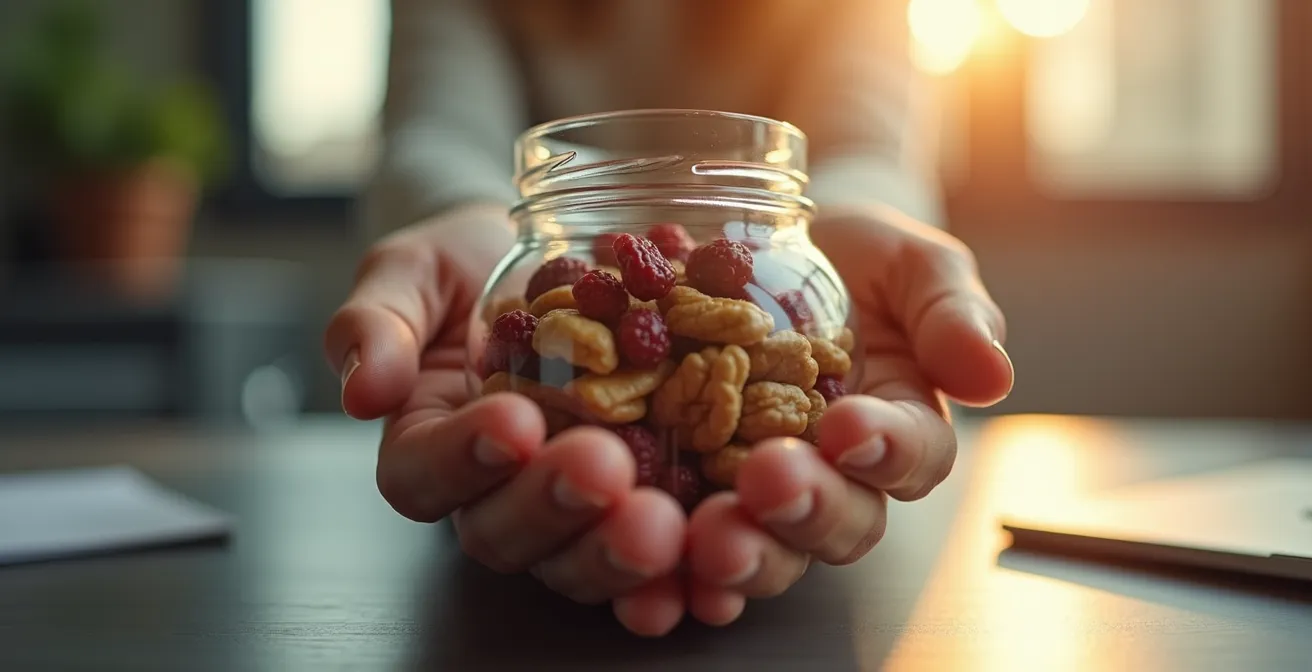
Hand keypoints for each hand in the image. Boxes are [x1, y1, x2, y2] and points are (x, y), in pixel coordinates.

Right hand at [324, 205, 687, 635]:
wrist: (544, 256)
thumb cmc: (463, 268)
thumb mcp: (410, 272)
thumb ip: (376, 322)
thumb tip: (363, 390)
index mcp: (428, 445)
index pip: (423, 476)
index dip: (462, 460)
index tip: (511, 421)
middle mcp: (495, 493)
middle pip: (505, 534)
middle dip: (554, 508)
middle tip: (602, 468)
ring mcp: (569, 507)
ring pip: (579, 558)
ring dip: (619, 550)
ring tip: (664, 520)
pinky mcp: (641, 500)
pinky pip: (657, 552)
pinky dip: (685, 568)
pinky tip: (716, 559)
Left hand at [684, 205, 1013, 625]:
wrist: (772, 251)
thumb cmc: (859, 260)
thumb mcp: (913, 265)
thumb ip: (951, 313)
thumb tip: (991, 377)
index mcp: (901, 429)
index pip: (913, 456)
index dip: (888, 450)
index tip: (850, 428)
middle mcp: (836, 476)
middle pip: (840, 522)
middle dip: (808, 510)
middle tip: (771, 484)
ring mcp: (761, 489)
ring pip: (767, 546)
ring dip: (741, 552)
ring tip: (708, 538)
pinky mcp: (691, 486)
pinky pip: (689, 541)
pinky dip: (674, 567)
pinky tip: (649, 577)